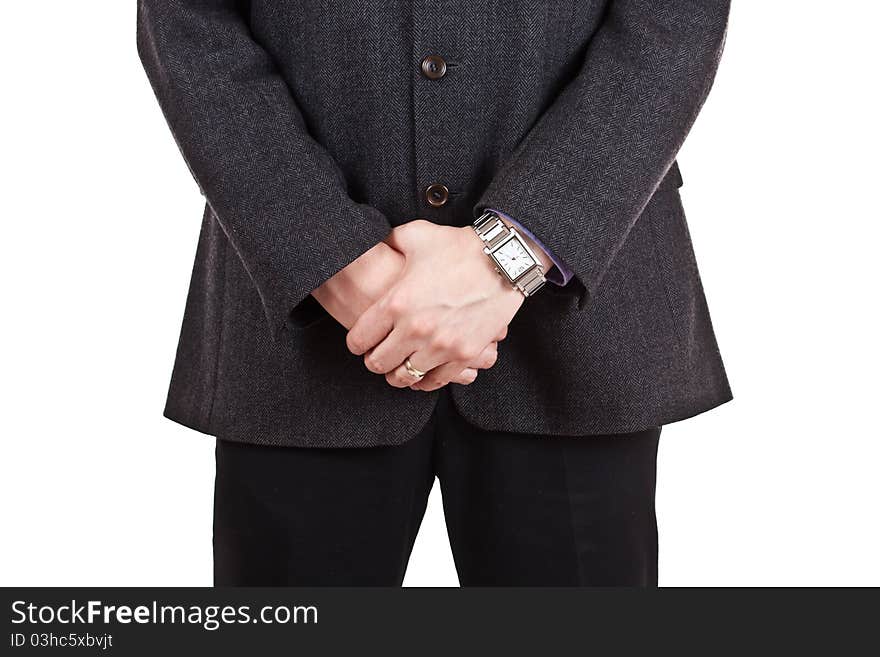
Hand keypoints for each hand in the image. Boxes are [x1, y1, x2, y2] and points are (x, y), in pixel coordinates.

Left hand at [312, 240, 491, 385]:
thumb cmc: (458, 246)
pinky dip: (425, 380)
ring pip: (405, 377)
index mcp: (396, 302)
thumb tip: (372, 244)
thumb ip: (388, 242)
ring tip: (399, 365)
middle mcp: (415, 329)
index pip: (359, 339)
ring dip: (398, 373)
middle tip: (378, 354)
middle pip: (378, 363)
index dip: (356, 343)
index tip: (361, 341)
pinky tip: (422, 373)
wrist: (503, 260)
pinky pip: (436, 381)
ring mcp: (441, 345)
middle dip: (374, 360)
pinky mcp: (464, 354)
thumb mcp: (415, 236)